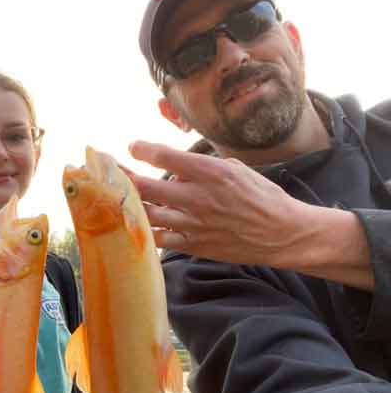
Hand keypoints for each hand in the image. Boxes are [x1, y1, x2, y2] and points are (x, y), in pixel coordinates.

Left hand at [127, 140, 310, 267]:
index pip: (164, 156)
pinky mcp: (193, 245)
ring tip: (114, 196)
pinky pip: (158, 239)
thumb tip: (174, 165)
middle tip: (109, 171)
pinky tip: (133, 223)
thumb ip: (202, 166)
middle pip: (145, 186)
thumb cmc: (261, 197)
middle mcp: (198, 197)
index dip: (141, 149)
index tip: (133, 147)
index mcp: (210, 172)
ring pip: (146, 214)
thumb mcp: (235, 169)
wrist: (282, 234)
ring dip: (127, 204)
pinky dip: (143, 230)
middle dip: (122, 176)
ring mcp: (193, 223)